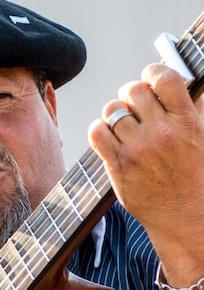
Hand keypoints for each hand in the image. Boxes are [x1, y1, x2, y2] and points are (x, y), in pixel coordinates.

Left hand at [88, 63, 203, 280]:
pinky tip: (108, 137)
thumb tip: (171, 78)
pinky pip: (96, 132)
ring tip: (123, 127)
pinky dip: (99, 130)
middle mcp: (162, 132)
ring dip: (114, 115)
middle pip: (132, 90)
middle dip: (130, 95)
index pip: (164, 78)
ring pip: (111, 111)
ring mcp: (138, 149)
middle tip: (134, 107)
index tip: (150, 79)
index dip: (152, 72)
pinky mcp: (118, 165)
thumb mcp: (200, 137)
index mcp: (186, 122)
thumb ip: (187, 108)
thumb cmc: (193, 175)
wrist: (185, 217)